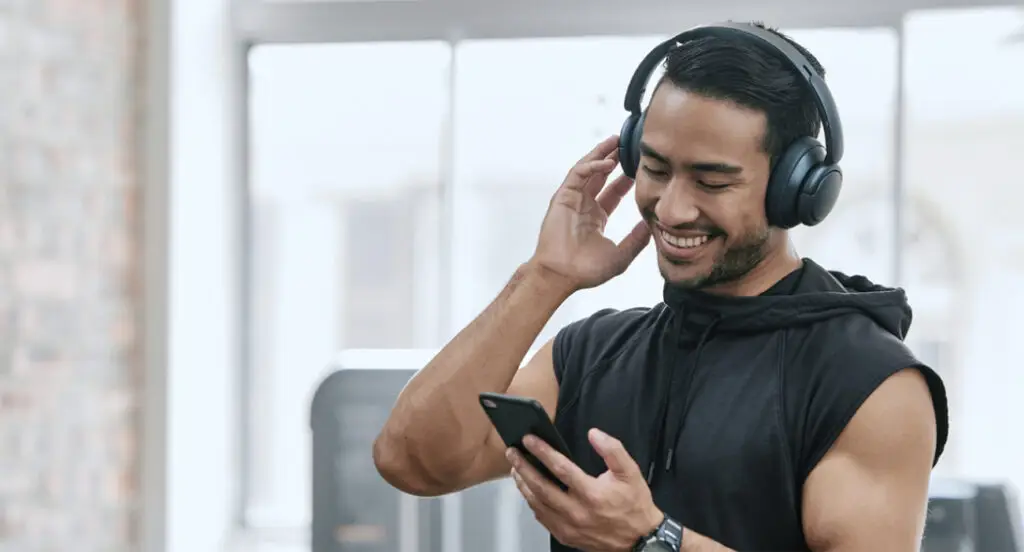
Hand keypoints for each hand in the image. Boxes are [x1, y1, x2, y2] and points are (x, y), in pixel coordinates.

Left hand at [508, 428, 662, 551]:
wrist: (640, 539)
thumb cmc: (634, 505)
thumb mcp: (631, 472)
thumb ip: (613, 450)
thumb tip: (594, 434)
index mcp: (592, 494)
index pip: (560, 468)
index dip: (542, 451)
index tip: (529, 440)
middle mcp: (577, 512)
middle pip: (541, 486)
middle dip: (523, 466)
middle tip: (513, 452)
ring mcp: (569, 526)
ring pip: (537, 504)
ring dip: (523, 485)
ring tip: (516, 469)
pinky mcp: (566, 536)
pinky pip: (542, 518)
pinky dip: (532, 503)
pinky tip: (528, 491)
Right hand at [529, 135, 651, 291]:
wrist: (562, 275)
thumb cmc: (586, 270)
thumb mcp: (621, 255)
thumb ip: (637, 240)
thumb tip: (654, 225)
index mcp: (596, 217)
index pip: (614, 192)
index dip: (626, 178)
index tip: (641, 167)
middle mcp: (584, 205)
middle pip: (600, 175)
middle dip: (614, 159)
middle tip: (629, 144)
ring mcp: (572, 200)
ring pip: (588, 169)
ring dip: (601, 154)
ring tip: (616, 140)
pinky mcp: (562, 197)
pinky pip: (578, 174)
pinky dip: (592, 165)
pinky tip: (608, 162)